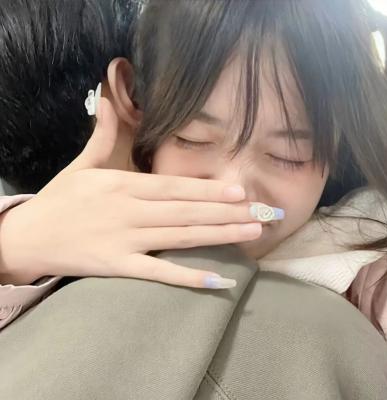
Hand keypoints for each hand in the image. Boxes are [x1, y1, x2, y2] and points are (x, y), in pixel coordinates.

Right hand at [0, 98, 262, 288]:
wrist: (29, 236)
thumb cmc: (60, 198)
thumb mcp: (83, 163)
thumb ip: (104, 134)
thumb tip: (111, 99)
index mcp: (123, 184)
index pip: (174, 186)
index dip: (208, 189)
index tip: (240, 190)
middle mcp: (128, 210)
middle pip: (186, 211)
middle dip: (226, 212)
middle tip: (262, 213)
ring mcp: (124, 240)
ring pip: (180, 237)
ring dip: (218, 236)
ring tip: (251, 233)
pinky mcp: (117, 266)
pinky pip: (157, 272)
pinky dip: (187, 277)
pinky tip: (217, 280)